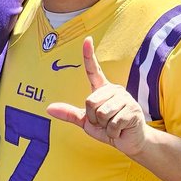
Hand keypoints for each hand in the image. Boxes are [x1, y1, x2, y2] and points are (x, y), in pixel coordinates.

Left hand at [46, 37, 148, 157]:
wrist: (130, 141)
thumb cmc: (109, 128)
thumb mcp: (86, 122)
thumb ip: (70, 114)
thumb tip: (48, 108)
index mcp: (102, 90)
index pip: (93, 70)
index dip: (89, 55)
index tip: (87, 39)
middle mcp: (114, 90)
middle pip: (90, 101)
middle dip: (93, 118)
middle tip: (104, 123)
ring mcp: (125, 98)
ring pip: (101, 113)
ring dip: (104, 126)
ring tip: (113, 125)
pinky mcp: (132, 110)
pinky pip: (112, 123)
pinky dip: (113, 132)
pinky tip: (121, 130)